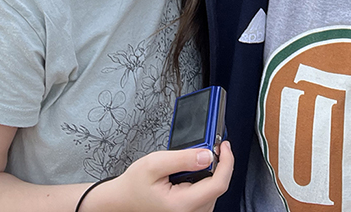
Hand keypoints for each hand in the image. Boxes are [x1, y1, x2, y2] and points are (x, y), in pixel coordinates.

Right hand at [83, 141, 233, 211]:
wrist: (123, 200)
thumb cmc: (134, 185)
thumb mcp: (155, 164)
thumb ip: (183, 158)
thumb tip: (207, 154)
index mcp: (183, 204)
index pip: (219, 184)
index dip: (227, 161)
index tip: (224, 145)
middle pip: (218, 186)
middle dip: (217, 164)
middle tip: (208, 146)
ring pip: (214, 190)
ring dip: (211, 172)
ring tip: (195, 160)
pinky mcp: (190, 211)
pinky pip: (206, 195)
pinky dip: (204, 180)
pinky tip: (192, 172)